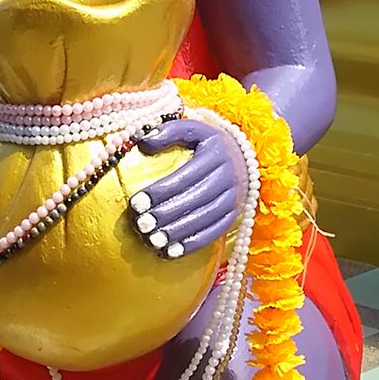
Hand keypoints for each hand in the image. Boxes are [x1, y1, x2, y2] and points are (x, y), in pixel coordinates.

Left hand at [127, 119, 246, 259]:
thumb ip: (168, 131)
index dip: (161, 191)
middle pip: (196, 199)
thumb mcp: (192, 128)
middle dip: (166, 214)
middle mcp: (229, 176)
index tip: (136, 202)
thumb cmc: (206, 143)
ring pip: (205, 218)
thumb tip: (143, 142)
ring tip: (152, 240)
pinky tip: (170, 252)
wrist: (242, 156)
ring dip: (177, 232)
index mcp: (216, 153)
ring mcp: (234, 198)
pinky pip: (214, 232)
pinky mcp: (233, 215)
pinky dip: (192, 244)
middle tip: (141, 224)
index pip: (186, 175)